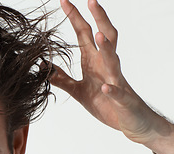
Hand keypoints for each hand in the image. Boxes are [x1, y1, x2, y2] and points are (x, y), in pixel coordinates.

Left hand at [50, 0, 173, 153]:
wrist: (130, 121)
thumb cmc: (106, 103)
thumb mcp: (78, 90)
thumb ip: (61, 78)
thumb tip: (43, 66)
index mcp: (94, 61)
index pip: (84, 34)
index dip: (74, 18)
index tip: (64, 1)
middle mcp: (106, 66)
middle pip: (105, 37)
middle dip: (98, 19)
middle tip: (91, 1)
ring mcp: (116, 81)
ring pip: (113, 61)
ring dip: (106, 48)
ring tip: (98, 35)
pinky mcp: (122, 99)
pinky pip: (117, 92)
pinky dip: (113, 90)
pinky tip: (106, 87)